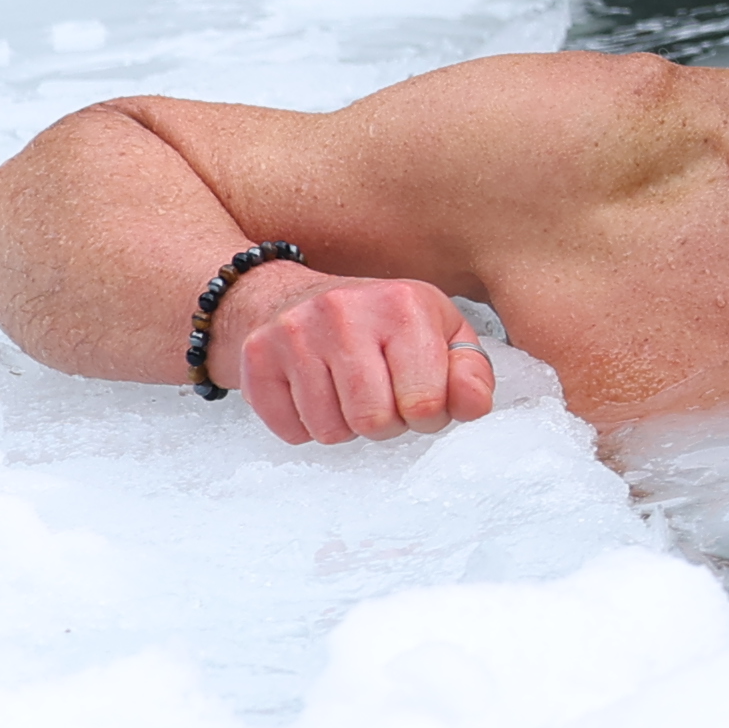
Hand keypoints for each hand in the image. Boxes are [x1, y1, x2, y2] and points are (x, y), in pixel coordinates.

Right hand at [220, 266, 501, 443]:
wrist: (293, 296)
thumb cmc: (380, 323)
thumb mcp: (442, 332)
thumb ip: (470, 373)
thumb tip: (472, 406)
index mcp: (402, 305)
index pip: (426, 402)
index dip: (429, 417)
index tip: (420, 401)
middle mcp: (344, 312)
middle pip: (374, 421)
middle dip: (386, 425)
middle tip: (383, 399)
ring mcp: (294, 333)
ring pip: (330, 431)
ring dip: (346, 426)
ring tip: (349, 393)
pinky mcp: (256, 356)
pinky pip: (291, 431)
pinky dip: (307, 427)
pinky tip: (314, 393)